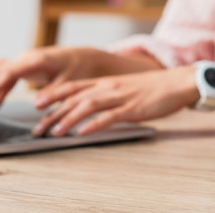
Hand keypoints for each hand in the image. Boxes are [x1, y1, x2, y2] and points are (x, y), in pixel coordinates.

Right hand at [0, 47, 109, 122]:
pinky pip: (4, 67)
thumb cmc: (80, 69)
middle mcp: (27, 58)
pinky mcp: (26, 64)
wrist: (86, 56)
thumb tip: (36, 105)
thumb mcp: (70, 82)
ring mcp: (24, 59)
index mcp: (36, 61)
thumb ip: (52, 93)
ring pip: (0, 73)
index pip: (10, 74)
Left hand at [32, 67, 198, 135]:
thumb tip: (93, 108)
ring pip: (88, 106)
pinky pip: (110, 117)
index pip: (73, 87)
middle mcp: (109, 87)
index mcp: (106, 82)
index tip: (37, 104)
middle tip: (38, 126)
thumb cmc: (153, 88)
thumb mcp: (125, 88)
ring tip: (55, 132)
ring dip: (68, 119)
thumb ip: (108, 96)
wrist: (177, 82)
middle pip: (75, 98)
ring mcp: (120, 97)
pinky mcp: (133, 108)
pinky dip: (94, 124)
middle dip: (53, 112)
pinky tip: (83, 132)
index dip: (53, 94)